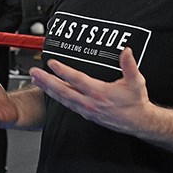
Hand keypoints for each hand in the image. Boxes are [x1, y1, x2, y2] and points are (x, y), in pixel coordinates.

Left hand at [29, 48, 151, 134]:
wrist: (138, 122)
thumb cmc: (136, 101)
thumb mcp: (136, 82)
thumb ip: (129, 65)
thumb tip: (126, 51)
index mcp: (100, 93)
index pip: (77, 80)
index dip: (63, 71)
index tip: (51, 63)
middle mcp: (90, 103)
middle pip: (63, 91)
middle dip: (46, 81)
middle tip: (34, 72)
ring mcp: (86, 110)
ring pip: (62, 99)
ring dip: (48, 89)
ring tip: (35, 79)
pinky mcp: (86, 114)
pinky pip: (67, 104)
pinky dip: (56, 97)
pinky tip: (49, 91)